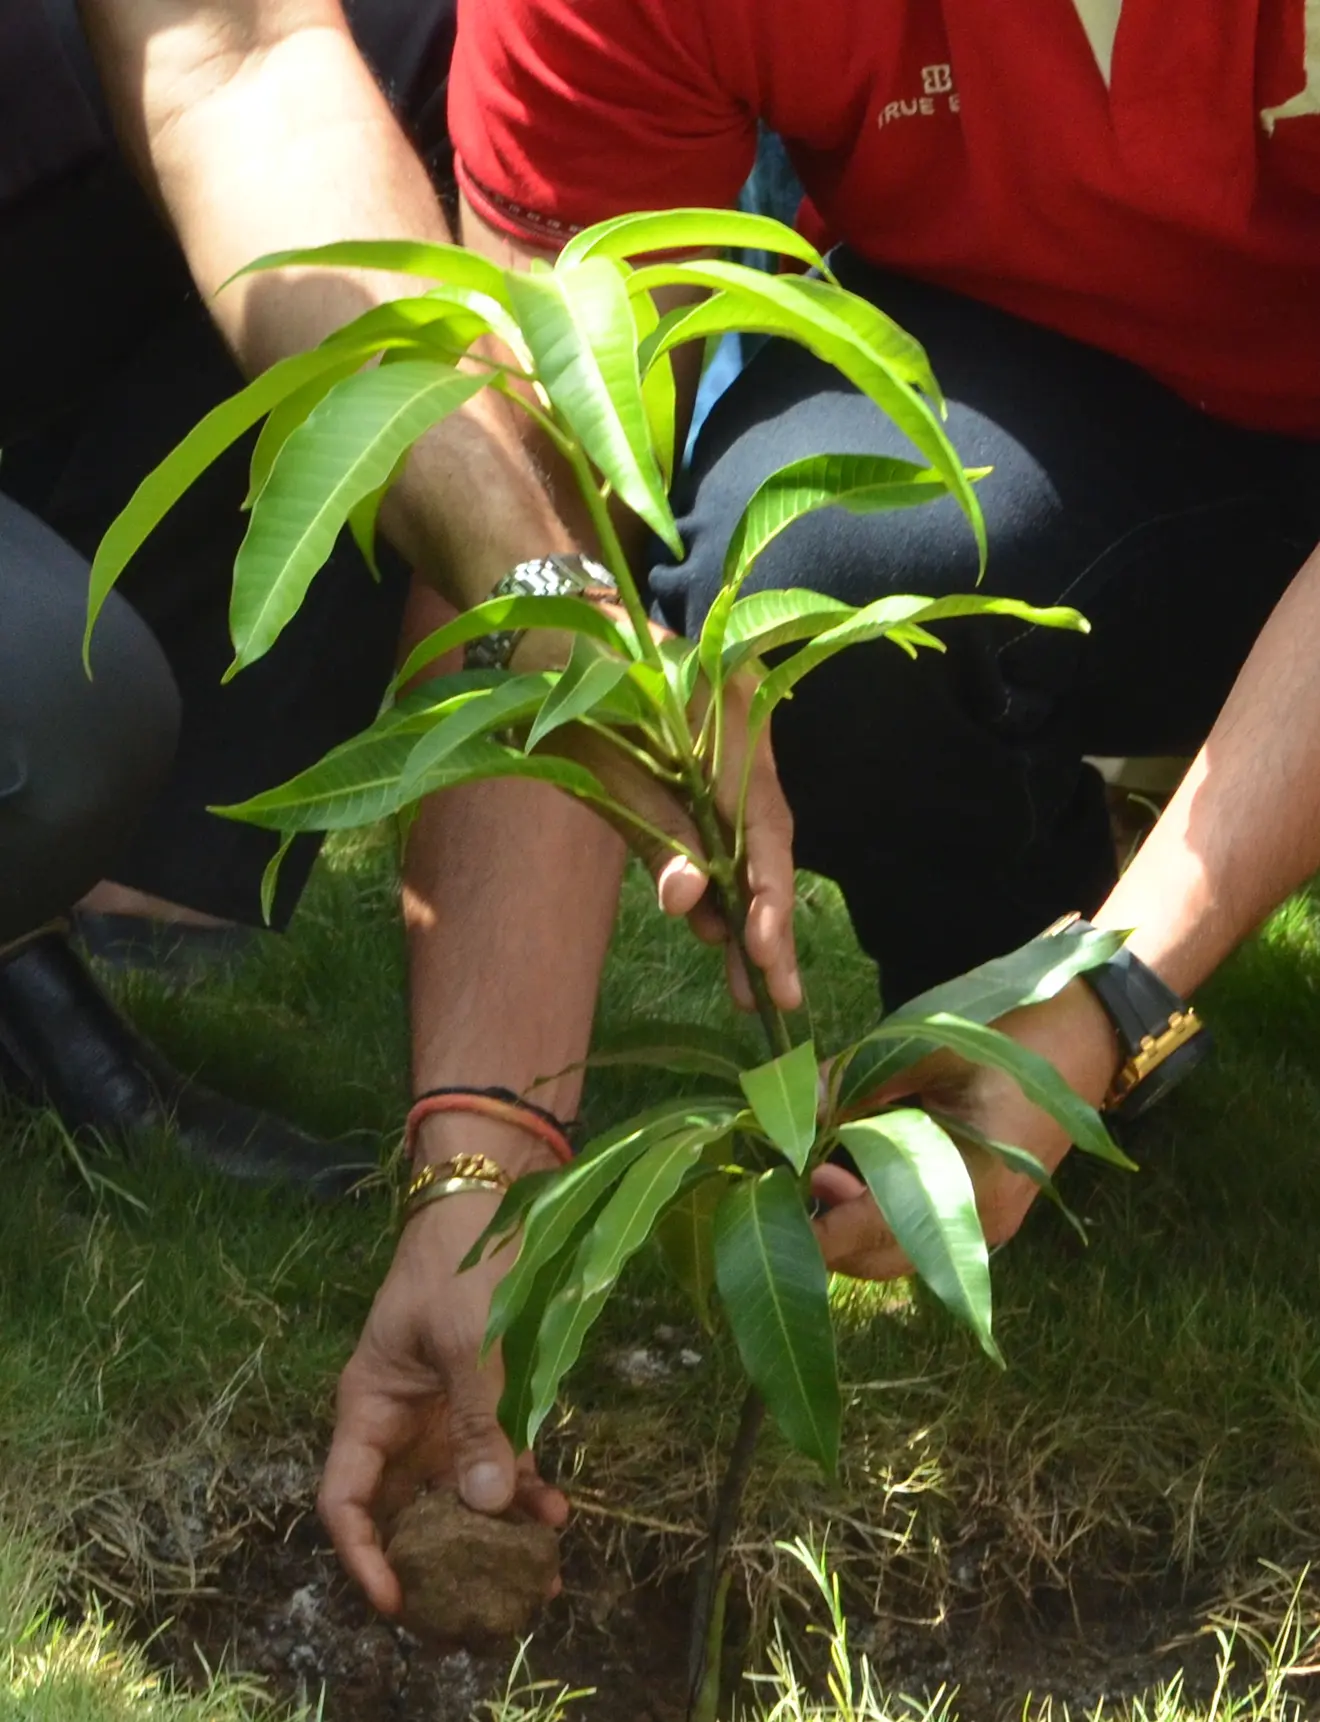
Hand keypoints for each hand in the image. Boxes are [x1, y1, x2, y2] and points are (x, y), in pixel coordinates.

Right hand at [319, 1126, 568, 1614]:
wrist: (489, 1204)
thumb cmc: (457, 1265)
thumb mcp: (466, 1340)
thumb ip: (476, 1421)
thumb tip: (486, 1504)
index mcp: (368, 1406)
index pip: (346, 1498)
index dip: (363, 1553)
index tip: (398, 1597)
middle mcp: (400, 1423)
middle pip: (405, 1511)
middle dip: (441, 1562)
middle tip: (484, 1606)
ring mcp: (443, 1416)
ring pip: (458, 1496)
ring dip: (492, 1535)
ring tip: (538, 1578)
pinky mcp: (485, 1405)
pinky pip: (499, 1463)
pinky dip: (523, 1491)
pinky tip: (556, 1514)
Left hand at [544, 663, 800, 1014]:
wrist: (540, 625)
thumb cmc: (562, 678)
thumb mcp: (600, 758)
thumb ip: (654, 829)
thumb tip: (691, 902)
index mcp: (731, 711)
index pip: (763, 820)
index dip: (766, 891)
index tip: (761, 951)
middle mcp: (746, 731)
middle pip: (766, 841)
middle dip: (769, 923)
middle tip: (777, 1000)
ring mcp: (730, 751)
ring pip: (748, 846)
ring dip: (747, 917)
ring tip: (752, 991)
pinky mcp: (705, 773)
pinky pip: (723, 836)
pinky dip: (722, 887)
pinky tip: (722, 941)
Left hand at [812, 981, 1121, 1279]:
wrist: (1087, 1031)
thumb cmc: (1013, 1036)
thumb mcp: (929, 1047)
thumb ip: (858, 1080)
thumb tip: (789, 1105)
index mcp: (974, 1186)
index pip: (876, 1232)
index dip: (816, 1230)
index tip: (767, 1209)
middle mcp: (980, 1223)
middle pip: (879, 1258)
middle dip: (827, 1228)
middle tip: (792, 1174)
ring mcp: (982, 1222)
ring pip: (894, 1249)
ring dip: (849, 1220)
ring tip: (821, 1165)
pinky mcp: (978, 1209)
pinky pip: (914, 1227)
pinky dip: (874, 1208)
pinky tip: (850, 1167)